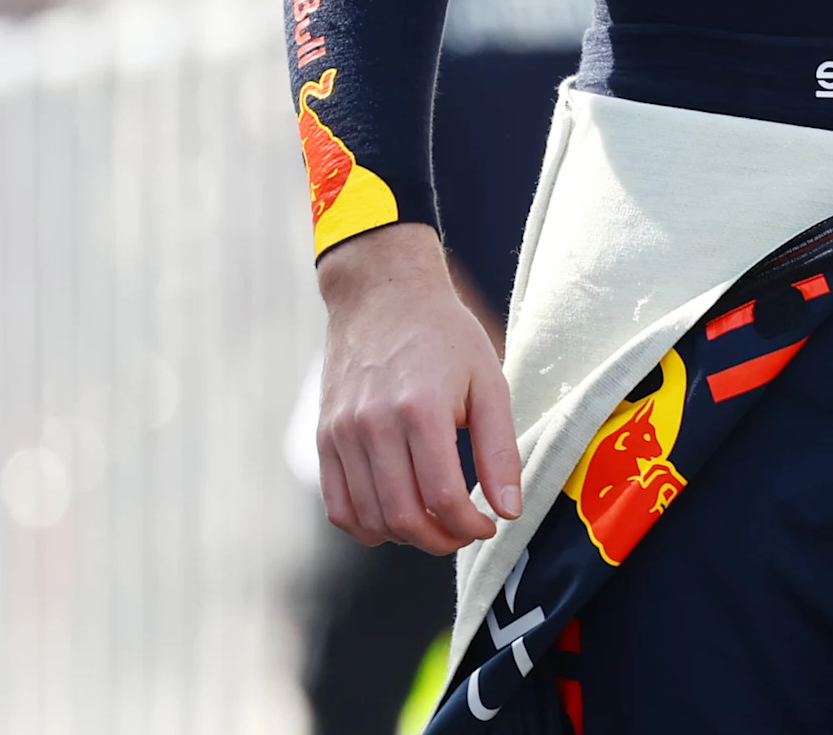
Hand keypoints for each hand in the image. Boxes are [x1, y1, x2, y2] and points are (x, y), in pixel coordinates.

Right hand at [317, 222, 521, 553]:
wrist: (382, 292)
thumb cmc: (442, 333)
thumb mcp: (488, 381)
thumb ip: (500, 450)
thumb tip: (507, 511)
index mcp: (420, 408)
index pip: (444, 499)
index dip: (471, 527)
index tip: (487, 523)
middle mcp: (373, 423)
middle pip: (404, 518)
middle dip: (443, 540)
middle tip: (463, 530)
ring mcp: (342, 431)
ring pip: (371, 520)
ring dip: (407, 538)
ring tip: (433, 522)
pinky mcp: (325, 435)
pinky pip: (338, 506)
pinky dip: (366, 526)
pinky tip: (393, 516)